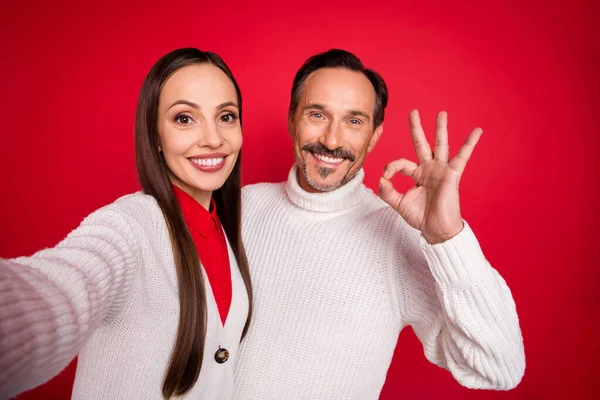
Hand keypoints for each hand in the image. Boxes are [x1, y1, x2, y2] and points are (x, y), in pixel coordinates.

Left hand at [378, 110, 482, 243]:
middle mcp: (429, 169)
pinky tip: (477, 131)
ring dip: (440, 129)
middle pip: (422, 144)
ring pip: (440, 145)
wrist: (436, 229)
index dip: (391, 168)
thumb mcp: (398, 204)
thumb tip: (381, 178)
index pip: (401, 163)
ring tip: (441, 113)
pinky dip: (469, 144)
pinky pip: (462, 156)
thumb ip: (387, 192)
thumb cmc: (421, 217)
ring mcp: (441, 170)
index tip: (385, 178)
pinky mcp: (452, 174)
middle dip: (417, 128)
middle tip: (413, 111)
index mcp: (417, 174)